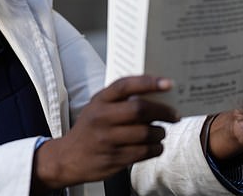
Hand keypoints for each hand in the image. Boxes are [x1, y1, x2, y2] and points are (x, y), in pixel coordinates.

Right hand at [31, 76, 178, 192]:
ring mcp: (108, 140)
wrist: (68, 158)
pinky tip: (154, 145)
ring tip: (160, 131)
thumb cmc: (89, 129)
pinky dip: (156, 148)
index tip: (168, 83)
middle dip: (163, 111)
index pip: (125, 86)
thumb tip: (153, 93)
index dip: (148, 82)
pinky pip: (145, 152)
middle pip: (140, 110)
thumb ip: (118, 100)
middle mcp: (102, 118)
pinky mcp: (115, 159)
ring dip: (160, 132)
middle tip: (174, 114)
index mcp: (99, 101)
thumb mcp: (96, 107)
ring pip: (147, 133)